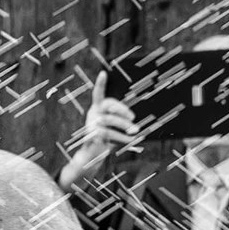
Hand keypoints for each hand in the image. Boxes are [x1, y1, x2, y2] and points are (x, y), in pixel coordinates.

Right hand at [59, 72, 138, 189]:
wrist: (92, 156)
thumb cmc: (106, 139)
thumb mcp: (114, 127)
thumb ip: (122, 121)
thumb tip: (137, 123)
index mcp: (97, 108)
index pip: (98, 94)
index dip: (101, 84)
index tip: (103, 73)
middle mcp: (93, 113)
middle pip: (108, 105)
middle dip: (122, 109)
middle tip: (134, 118)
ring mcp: (92, 124)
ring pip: (111, 120)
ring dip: (125, 125)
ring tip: (136, 131)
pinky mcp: (93, 134)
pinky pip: (111, 133)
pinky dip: (123, 137)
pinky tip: (131, 140)